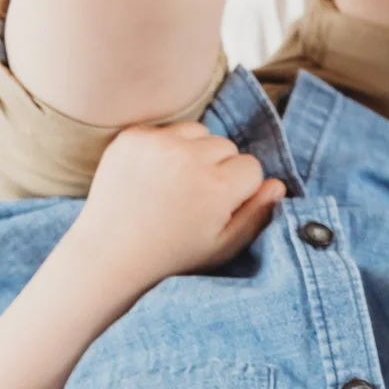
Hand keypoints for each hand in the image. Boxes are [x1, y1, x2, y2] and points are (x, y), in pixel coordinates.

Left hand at [72, 120, 285, 287]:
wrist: (110, 255)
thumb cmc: (172, 257)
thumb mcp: (222, 247)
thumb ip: (256, 216)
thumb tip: (279, 185)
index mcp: (216, 187)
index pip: (252, 168)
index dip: (240, 191)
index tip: (218, 211)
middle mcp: (188, 158)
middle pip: (226, 146)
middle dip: (218, 169)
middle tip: (195, 201)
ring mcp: (157, 144)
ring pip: (198, 133)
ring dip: (194, 153)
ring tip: (176, 187)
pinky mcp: (132, 136)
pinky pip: (165, 131)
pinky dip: (164, 149)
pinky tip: (153, 179)